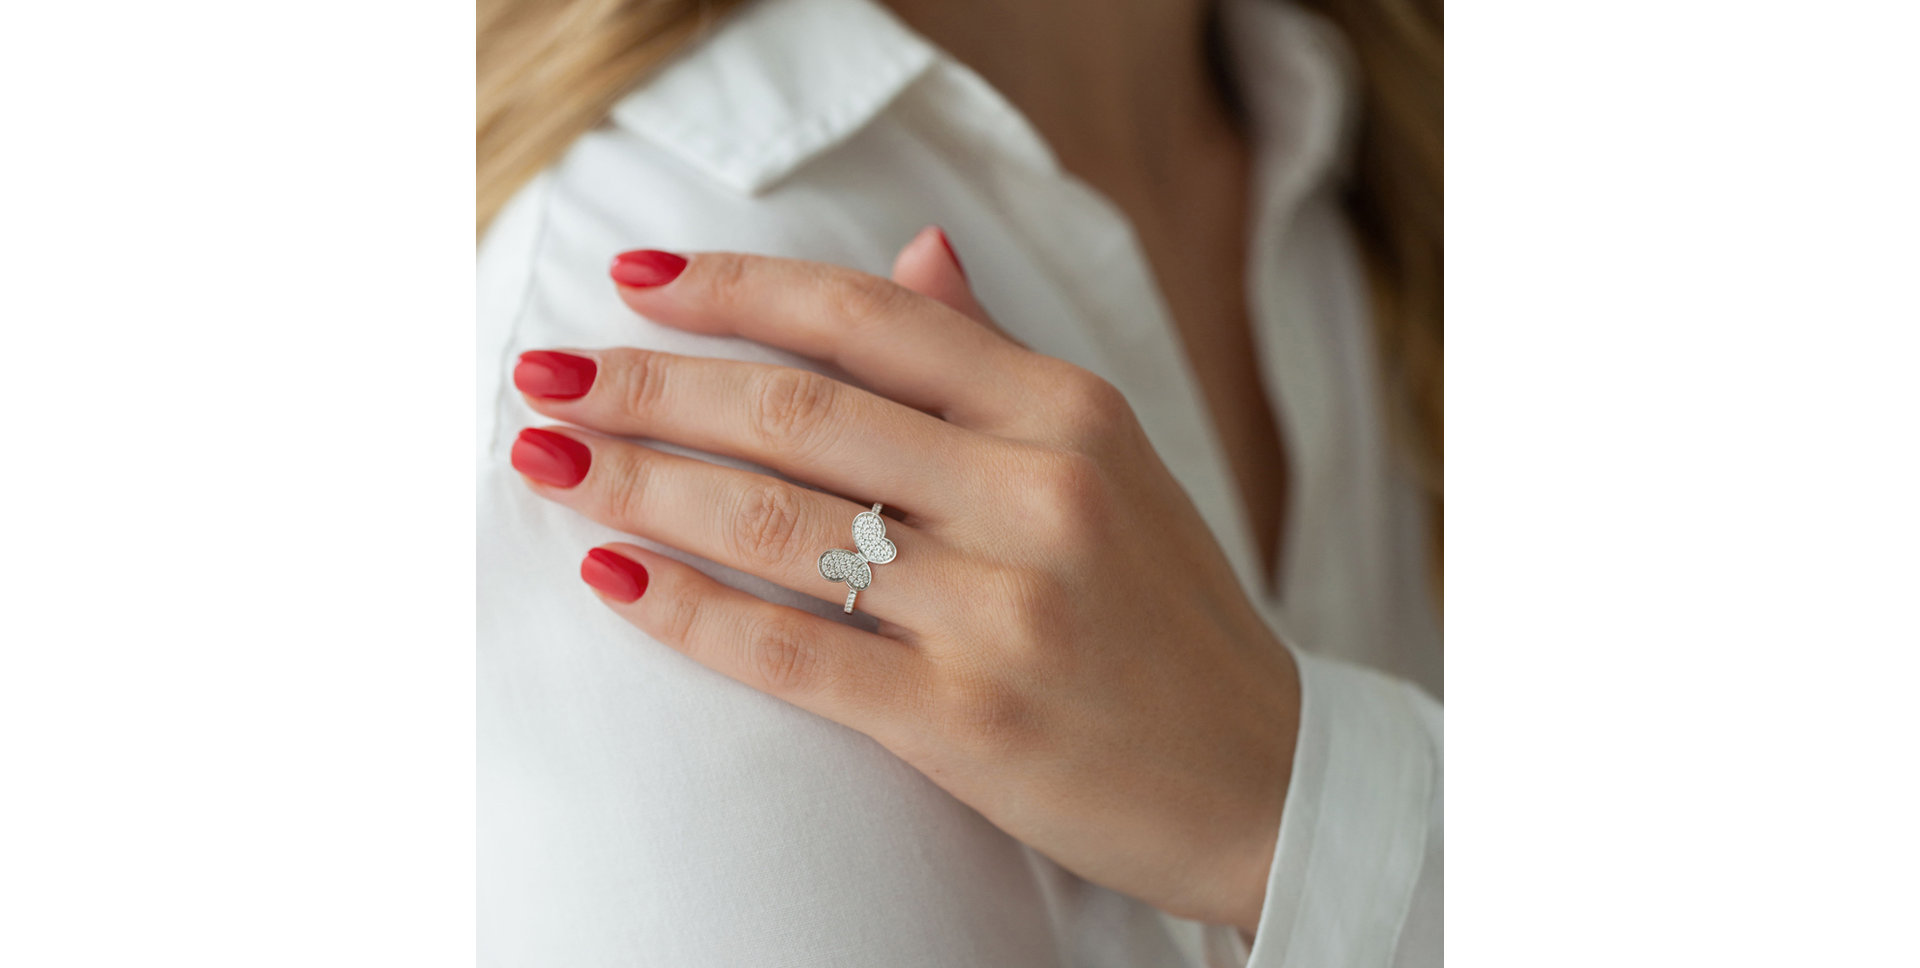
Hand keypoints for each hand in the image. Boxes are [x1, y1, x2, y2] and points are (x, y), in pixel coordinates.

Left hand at [508, 229, 1298, 931]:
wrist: (1264, 778)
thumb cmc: (1167, 613)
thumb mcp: (1109, 458)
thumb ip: (997, 360)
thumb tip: (915, 251)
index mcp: (1068, 410)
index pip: (870, 315)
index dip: (735, 288)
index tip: (634, 281)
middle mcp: (1038, 491)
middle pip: (798, 408)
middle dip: (648, 385)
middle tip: (544, 373)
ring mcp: (1005, 608)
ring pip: (778, 521)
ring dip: (638, 482)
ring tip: (545, 458)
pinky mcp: (969, 721)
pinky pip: (795, 651)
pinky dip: (687, 610)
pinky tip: (610, 576)